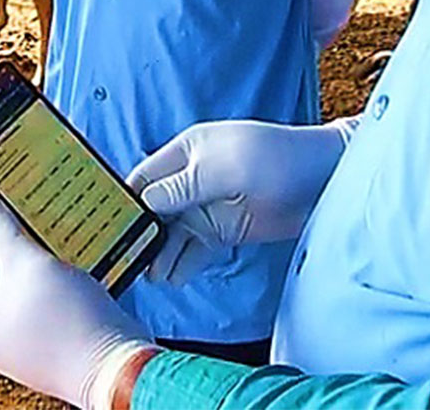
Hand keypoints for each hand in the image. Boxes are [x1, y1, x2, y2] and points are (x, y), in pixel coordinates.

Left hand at [0, 195, 149, 407]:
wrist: (117, 365)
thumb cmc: (68, 319)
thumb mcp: (30, 264)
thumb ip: (3, 232)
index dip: (1, 223)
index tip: (17, 195)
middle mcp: (5, 337)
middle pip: (12, 272)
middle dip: (30, 242)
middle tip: (45, 212)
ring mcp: (35, 342)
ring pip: (40, 284)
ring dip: (53, 260)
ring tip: (67, 235)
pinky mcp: (65, 340)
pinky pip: (60, 299)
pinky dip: (70, 279)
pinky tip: (83, 262)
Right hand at [128, 119, 350, 284]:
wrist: (324, 181)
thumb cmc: (277, 159)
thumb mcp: (225, 167)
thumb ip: (184, 186)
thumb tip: (145, 201)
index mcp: (186, 152)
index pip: (144, 177)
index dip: (124, 200)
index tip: (106, 227)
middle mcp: (191, 179)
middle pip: (153, 209)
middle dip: (138, 233)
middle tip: (123, 260)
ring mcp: (208, 206)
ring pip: (171, 233)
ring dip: (158, 253)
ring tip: (147, 276)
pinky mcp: (224, 229)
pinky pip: (194, 248)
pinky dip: (181, 262)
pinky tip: (171, 277)